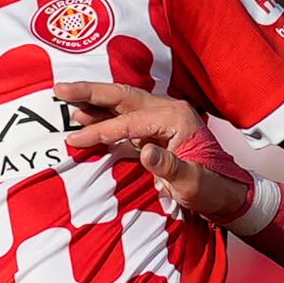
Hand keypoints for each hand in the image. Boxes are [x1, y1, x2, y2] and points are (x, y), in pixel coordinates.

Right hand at [54, 81, 248, 221]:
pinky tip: (83, 118)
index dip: (103, 130)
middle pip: (123, 96)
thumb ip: (169, 167)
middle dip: (90, 92)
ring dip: (93, 101)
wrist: (224, 193)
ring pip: (121, 103)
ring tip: (64, 98)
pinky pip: (123, 119)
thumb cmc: (210, 188)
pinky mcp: (153, 130)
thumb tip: (145, 152)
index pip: (132, 120)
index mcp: (176, 117)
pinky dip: (102, 117)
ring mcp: (159, 118)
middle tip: (59, 89)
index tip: (78, 139)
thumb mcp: (192, 182)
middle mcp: (167, 110)